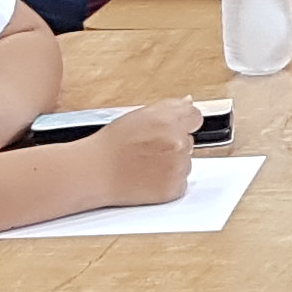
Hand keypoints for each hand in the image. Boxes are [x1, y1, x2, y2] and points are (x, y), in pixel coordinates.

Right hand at [85, 96, 201, 205]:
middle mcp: (178, 143)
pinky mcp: (175, 188)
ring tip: (145, 163)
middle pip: (189, 140)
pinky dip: (168, 181)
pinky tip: (148, 177)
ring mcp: (178, 167)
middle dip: (174, 143)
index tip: (171, 128)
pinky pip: (181, 182)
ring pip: (186, 162)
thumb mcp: (138, 115)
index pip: (195, 116)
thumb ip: (170, 107)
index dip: (181, 123)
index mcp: (169, 120)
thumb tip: (188, 103)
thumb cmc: (112, 145)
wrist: (96, 172)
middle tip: (149, 148)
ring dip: (172, 163)